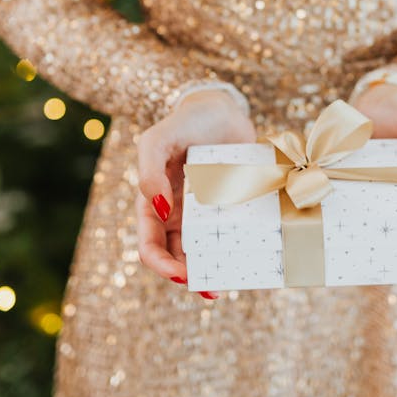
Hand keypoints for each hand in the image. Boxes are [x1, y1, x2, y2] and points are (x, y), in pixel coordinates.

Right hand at [136, 88, 256, 297]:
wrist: (222, 108)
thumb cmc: (184, 122)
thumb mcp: (157, 140)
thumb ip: (149, 171)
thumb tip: (157, 210)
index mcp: (154, 204)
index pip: (150, 246)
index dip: (161, 266)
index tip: (181, 274)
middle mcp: (178, 215)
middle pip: (178, 258)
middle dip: (190, 277)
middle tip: (211, 288)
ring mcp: (205, 213)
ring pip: (204, 252)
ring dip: (212, 272)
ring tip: (227, 285)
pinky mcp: (231, 207)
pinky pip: (230, 235)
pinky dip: (234, 251)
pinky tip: (247, 261)